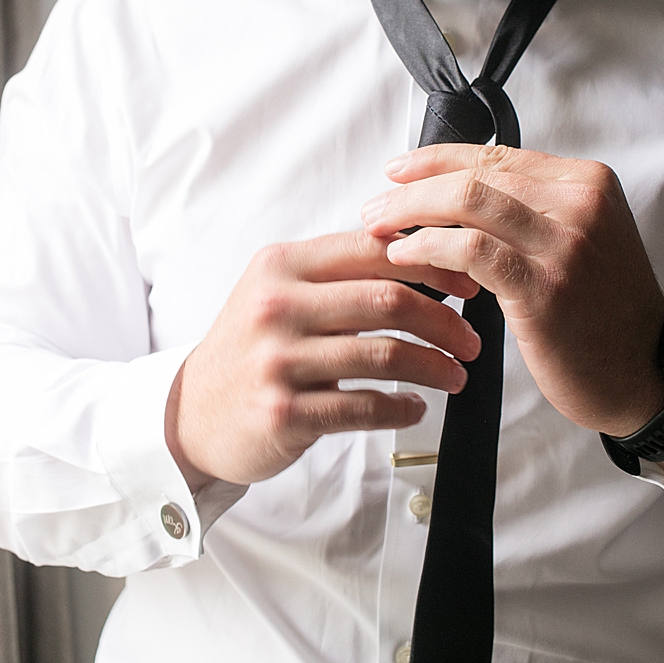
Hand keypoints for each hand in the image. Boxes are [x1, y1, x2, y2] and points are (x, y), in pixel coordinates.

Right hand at [166, 232, 482, 487]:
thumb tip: (421, 253)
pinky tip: (415, 408)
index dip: (433, 264)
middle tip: (472, 340)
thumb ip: (336, 272)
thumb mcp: (277, 292)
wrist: (191, 412)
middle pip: (388, 300)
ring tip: (455, 375)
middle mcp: (276, 306)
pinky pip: (366, 407)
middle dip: (445, 321)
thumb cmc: (249, 349)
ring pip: (385, 356)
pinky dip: (403, 409)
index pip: (373, 250)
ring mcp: (278, 361)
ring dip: (435, 367)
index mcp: (281, 266)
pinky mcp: (285, 412)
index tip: (466, 285)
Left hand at [361, 145, 663, 438]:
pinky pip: (470, 250)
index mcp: (587, 183)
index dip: (436, 159)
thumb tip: (453, 193)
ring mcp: (565, 243)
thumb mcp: (579, 240)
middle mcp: (580, 203)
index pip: (495, 154)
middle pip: (475, 174)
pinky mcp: (545, 286)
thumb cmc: (606, 314)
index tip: (398, 171)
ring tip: (379, 229)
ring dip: (410, 213)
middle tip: (375, 206)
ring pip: (467, 202)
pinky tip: (404, 257)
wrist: (648, 373)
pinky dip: (427, 248)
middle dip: (412, 187)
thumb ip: (530, 210)